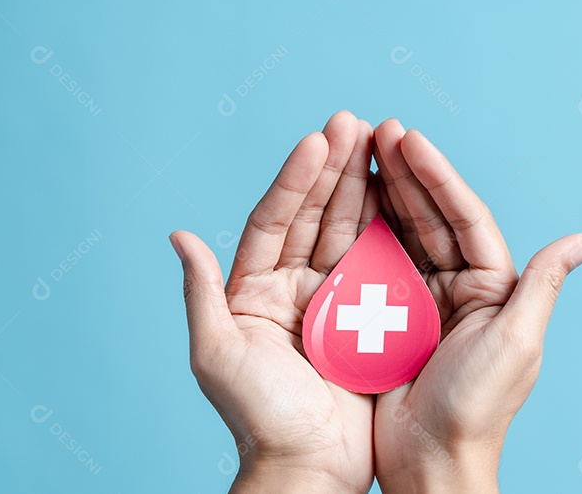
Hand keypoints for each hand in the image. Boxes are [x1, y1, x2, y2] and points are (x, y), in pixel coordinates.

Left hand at [170, 111, 377, 493]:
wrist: (311, 467)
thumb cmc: (259, 417)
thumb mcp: (217, 353)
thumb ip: (201, 292)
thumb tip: (179, 236)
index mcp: (254, 291)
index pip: (274, 220)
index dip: (295, 178)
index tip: (317, 139)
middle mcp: (292, 287)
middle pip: (315, 214)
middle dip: (335, 167)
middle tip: (356, 122)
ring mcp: (333, 299)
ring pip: (349, 229)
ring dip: (363, 185)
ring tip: (381, 141)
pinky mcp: (369, 316)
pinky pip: (381, 262)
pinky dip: (390, 226)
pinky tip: (402, 192)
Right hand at [371, 119, 581, 493]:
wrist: (432, 463)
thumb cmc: (479, 408)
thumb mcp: (517, 341)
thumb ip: (542, 284)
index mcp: (494, 286)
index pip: (466, 216)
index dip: (439, 175)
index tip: (410, 137)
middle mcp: (461, 286)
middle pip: (432, 216)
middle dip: (407, 172)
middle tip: (377, 129)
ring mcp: (424, 299)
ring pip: (403, 232)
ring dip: (383, 191)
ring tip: (359, 149)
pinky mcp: (389, 317)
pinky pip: (375, 264)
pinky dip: (360, 231)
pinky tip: (343, 200)